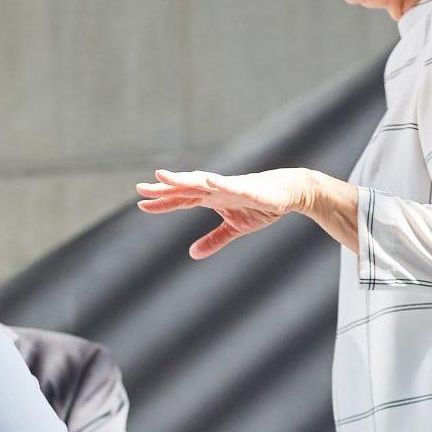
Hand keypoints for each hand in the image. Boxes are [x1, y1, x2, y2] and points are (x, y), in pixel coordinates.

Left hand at [135, 168, 315, 258]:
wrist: (291, 192)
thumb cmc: (261, 205)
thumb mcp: (235, 228)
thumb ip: (214, 240)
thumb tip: (192, 254)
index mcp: (212, 198)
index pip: (182, 199)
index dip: (163, 202)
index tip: (141, 204)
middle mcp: (217, 189)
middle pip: (186, 187)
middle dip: (164, 188)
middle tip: (140, 188)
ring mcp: (232, 187)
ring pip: (203, 182)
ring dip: (184, 179)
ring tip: (164, 176)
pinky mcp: (252, 189)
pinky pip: (234, 186)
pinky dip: (222, 184)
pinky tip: (208, 181)